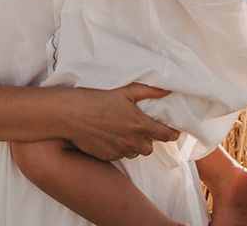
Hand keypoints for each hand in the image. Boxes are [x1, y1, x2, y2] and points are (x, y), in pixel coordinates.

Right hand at [63, 83, 179, 161]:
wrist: (72, 114)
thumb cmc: (98, 99)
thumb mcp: (125, 91)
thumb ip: (149, 91)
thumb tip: (167, 90)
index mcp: (140, 125)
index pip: (165, 135)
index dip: (173, 134)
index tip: (174, 132)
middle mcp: (132, 141)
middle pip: (149, 148)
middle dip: (149, 140)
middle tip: (142, 129)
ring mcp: (119, 151)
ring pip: (134, 153)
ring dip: (134, 145)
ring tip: (125, 132)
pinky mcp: (107, 156)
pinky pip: (119, 156)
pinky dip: (119, 148)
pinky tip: (111, 137)